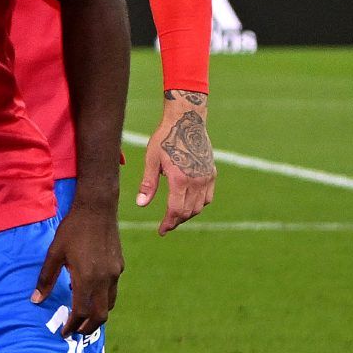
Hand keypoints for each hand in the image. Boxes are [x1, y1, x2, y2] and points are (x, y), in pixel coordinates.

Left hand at [36, 197, 122, 335]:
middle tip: (74, 331)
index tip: (63, 332)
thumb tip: (36, 300)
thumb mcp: (54, 254)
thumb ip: (46, 279)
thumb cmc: (72, 229)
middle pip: (100, 315)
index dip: (72, 325)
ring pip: (110, 304)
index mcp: (87, 278)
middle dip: (87, 327)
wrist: (97, 208)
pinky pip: (113, 291)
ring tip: (82, 318)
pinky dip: (102, 300)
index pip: (82, 312)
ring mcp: (115, 273)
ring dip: (97, 315)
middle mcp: (105, 280)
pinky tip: (89, 295)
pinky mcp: (119, 266)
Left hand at [136, 89, 216, 234]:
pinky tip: (188, 205)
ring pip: (199, 206)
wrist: (187, 121)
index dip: (167, 223)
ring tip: (174, 217)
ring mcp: (207, 177)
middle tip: (165, 226)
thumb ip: (148, 183)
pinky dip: (199, 205)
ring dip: (187, 215)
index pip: (175, 210)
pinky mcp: (212, 173)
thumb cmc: (165, 138)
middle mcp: (197, 181)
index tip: (161, 231)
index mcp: (180, 179)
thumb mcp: (151, 160)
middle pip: (188, 212)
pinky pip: (208, 197)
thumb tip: (141, 205)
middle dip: (176, 221)